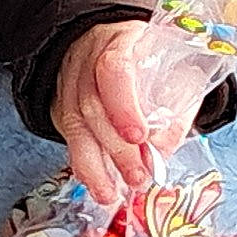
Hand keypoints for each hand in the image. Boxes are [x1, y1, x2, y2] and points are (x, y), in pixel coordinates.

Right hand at [51, 21, 199, 205]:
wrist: (106, 44)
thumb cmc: (147, 58)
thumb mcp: (171, 67)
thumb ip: (174, 107)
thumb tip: (162, 150)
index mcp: (119, 42)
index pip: (114, 70)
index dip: (124, 106)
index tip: (139, 137)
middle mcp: (87, 62)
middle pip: (93, 106)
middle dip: (117, 148)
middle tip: (138, 176)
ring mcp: (70, 85)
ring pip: (75, 127)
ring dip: (96, 166)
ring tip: (111, 194)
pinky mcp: (63, 108)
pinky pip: (70, 139)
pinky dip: (85, 167)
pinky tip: (98, 186)